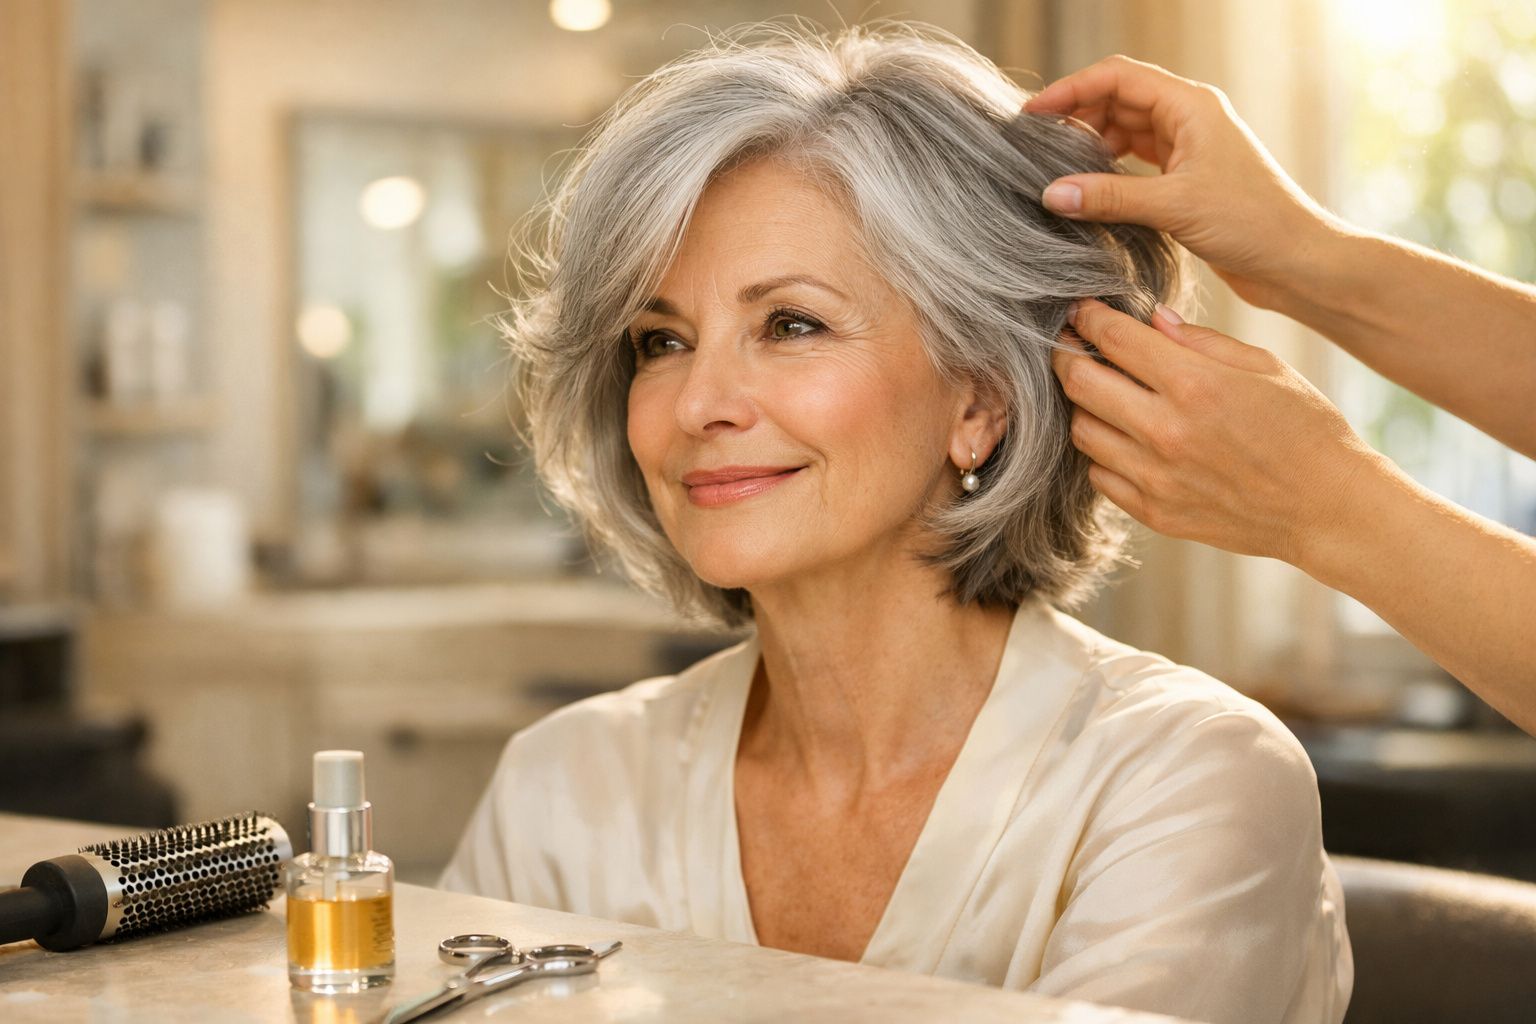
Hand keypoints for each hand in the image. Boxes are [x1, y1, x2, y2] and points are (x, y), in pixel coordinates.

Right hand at [1024, 56, 1336, 310]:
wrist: (1295, 261)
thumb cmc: (1253, 223)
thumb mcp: (1174, 207)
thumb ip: (1110, 197)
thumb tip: (1053, 194)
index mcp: (1191, 105)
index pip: (1117, 77)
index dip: (1071, 89)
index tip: (1033, 115)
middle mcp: (1189, 119)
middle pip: (1117, 100)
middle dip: (1076, 117)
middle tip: (1034, 146)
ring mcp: (1188, 149)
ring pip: (1124, 132)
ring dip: (1090, 145)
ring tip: (1055, 170)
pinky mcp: (1186, 180)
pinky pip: (1135, 162)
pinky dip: (1108, 171)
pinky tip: (1088, 190)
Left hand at [1052, 299, 1385, 569]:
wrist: (1328, 508)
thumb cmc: (1304, 428)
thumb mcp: (1263, 366)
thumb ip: (1199, 339)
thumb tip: (1150, 318)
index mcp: (1195, 384)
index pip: (1113, 339)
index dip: (1088, 318)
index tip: (1081, 312)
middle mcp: (1166, 431)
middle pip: (1079, 384)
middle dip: (1068, 357)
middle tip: (1073, 347)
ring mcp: (1155, 477)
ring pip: (1082, 430)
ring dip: (1083, 407)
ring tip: (1102, 393)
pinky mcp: (1154, 512)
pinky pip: (1100, 475)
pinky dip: (1102, 452)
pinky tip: (1123, 438)